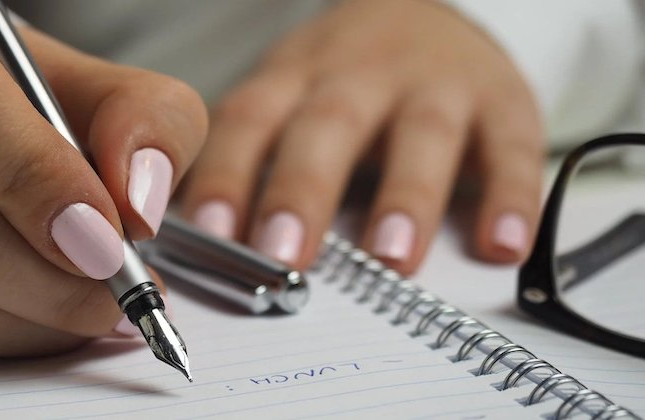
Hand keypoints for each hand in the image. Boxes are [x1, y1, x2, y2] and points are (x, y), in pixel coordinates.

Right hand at [0, 1, 205, 355]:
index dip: (30, 175)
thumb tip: (136, 203)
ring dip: (20, 319)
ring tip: (86, 306)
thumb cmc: (10, 90)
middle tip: (116, 290)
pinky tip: (26, 312)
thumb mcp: (91, 80)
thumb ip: (143, 119)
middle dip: (42, 276)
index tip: (105, 237)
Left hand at [181, 0, 542, 274]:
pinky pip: (512, 147)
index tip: (207, 233)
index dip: (226, 174)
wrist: (425, 12)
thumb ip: (250, 161)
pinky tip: (501, 245)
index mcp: (294, 78)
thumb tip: (202, 248)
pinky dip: (511, 196)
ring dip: (406, 197)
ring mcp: (434, 85)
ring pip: (421, 135)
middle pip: (328, 126)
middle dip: (303, 191)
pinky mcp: (501, 100)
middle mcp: (360, 76)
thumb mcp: (286, 98)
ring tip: (390, 258)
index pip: (249, 120)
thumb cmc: (341, 80)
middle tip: (283, 255)